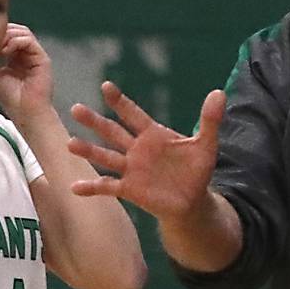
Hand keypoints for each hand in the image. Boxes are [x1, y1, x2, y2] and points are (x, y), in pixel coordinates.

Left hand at [0, 23, 53, 117]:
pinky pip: (29, 40)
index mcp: (16, 57)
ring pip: (23, 32)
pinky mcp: (42, 58)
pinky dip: (15, 41)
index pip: (8, 36)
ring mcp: (35, 55)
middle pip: (16, 30)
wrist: (25, 113)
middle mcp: (27, 54)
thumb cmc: (12, 99)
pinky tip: (6, 51)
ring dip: (8, 36)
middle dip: (2, 33)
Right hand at [67, 82, 225, 221]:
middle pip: (112, 132)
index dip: (120, 102)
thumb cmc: (196, 171)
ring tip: (69, 143)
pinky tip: (74, 187)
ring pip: (105, 157)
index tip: (105, 87)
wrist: (192, 201)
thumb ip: (209, 120)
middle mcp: (136, 149)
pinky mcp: (129, 189)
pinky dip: (92, 187)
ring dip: (88, 150)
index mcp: (152, 134)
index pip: (133, 114)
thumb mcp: (205, 145)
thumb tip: (219, 93)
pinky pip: (107, 187)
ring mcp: (130, 169)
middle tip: (75, 108)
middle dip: (94, 121)